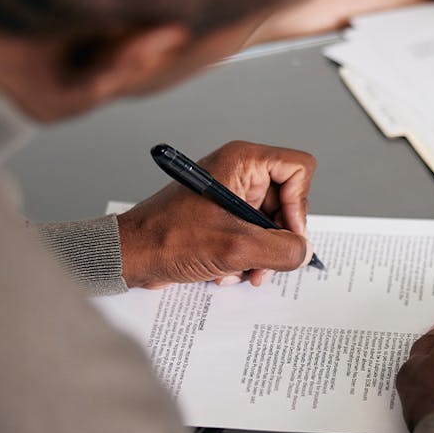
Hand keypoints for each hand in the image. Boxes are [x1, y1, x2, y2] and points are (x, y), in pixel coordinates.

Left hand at [117, 141, 315, 288]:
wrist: (129, 256)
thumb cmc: (169, 239)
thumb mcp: (237, 247)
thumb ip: (282, 250)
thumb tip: (304, 252)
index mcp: (243, 161)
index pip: (298, 170)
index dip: (299, 204)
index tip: (286, 233)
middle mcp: (239, 172)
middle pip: (288, 202)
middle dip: (278, 239)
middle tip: (266, 263)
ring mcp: (230, 194)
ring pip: (270, 223)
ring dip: (261, 254)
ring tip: (243, 271)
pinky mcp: (221, 215)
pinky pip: (251, 234)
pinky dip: (245, 256)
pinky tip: (226, 270)